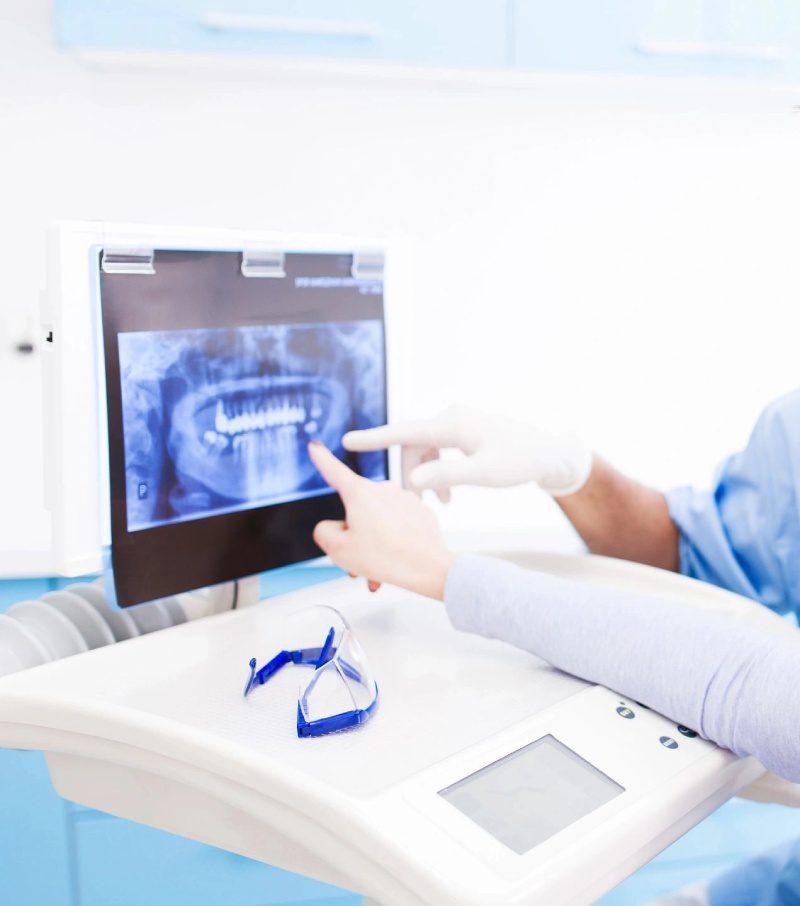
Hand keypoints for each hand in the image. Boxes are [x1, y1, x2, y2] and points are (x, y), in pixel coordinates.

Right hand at [308, 441, 455, 599]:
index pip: (334, 471)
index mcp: (360, 493)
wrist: (428, 568)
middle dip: (354, 531)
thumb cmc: (387, 557)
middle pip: (357, 507)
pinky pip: (399, 522)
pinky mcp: (420, 510)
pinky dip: (394, 538)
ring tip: (378, 562)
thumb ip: (324, 532)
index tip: (315, 447)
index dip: (322, 459)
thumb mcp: (338, 550)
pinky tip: (396, 555)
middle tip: (358, 555)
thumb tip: (332, 527)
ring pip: (379, 518)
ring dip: (375, 539)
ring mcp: (404, 498)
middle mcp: (383, 489)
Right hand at [342, 404, 590, 501]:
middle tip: (415, 507)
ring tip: (439, 505)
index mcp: (453, 424)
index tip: (347, 440)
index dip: (374, 438)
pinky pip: (438, 450)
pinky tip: (448, 495)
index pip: (405, 432)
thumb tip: (413, 481)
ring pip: (424, 451)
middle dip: (410, 477)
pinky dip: (437, 472)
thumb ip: (446, 476)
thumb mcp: (484, 474)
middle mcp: (451, 418)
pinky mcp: (463, 431)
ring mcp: (457, 423)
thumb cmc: (520, 461)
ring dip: (425, 477)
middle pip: (413, 447)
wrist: (547, 453)